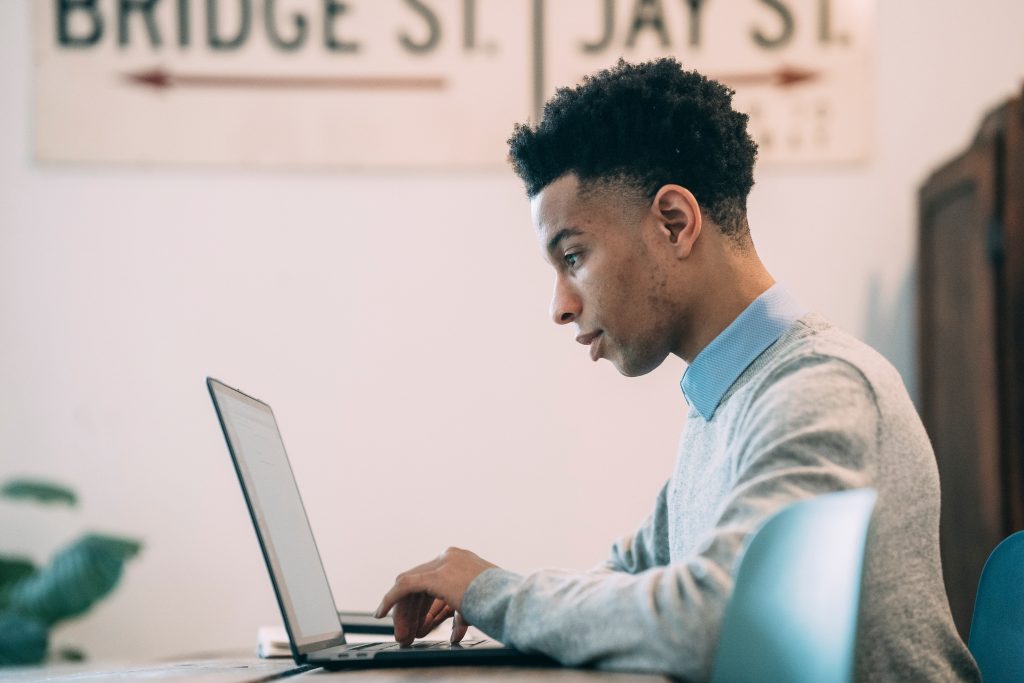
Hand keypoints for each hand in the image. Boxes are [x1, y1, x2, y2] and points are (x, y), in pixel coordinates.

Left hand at [375, 546, 496, 645]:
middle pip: (419, 584)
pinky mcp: (435, 575)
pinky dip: (390, 600)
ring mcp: (442, 563)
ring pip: (410, 587)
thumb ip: (460, 614)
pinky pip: (404, 586)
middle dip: (412, 612)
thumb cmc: (502, 603)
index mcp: (462, 560)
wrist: (511, 601)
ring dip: (404, 613)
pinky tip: (382, 612)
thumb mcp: (478, 605)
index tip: (418, 625)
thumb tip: (453, 634)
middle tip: (407, 633)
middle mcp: (450, 557)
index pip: (432, 582)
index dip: (422, 606)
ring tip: (402, 635)